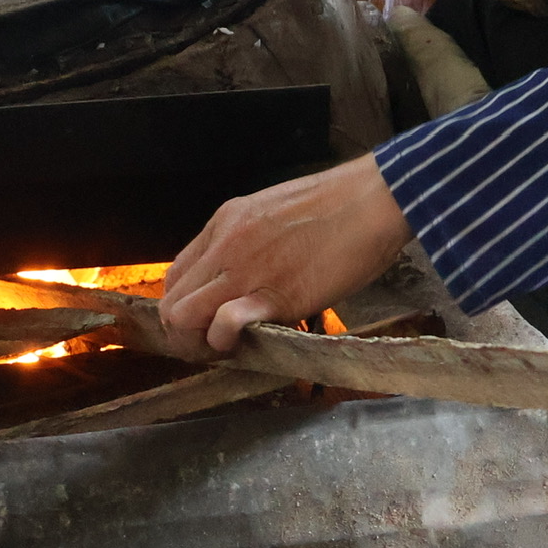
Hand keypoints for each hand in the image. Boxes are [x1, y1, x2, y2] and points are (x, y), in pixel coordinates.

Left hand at [158, 156, 412, 357]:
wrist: (375, 198)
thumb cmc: (340, 204)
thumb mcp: (275, 210)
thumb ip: (251, 239)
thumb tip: (247, 272)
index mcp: (225, 221)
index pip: (176, 275)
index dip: (185, 306)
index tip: (206, 322)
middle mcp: (225, 244)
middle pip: (173, 302)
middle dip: (186, 333)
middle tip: (216, 344)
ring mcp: (245, 268)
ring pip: (183, 316)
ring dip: (200, 343)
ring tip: (230, 348)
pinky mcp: (274, 294)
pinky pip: (224, 324)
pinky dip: (226, 342)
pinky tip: (249, 343)